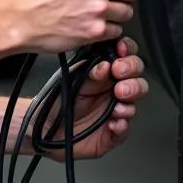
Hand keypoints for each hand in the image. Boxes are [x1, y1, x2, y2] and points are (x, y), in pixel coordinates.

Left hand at [42, 38, 149, 160]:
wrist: (45, 127)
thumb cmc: (58, 100)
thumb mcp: (73, 79)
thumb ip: (91, 71)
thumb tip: (106, 65)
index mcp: (105, 73)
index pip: (125, 57)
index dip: (127, 51)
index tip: (121, 49)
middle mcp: (113, 91)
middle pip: (137, 77)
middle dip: (132, 72)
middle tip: (119, 73)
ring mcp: (115, 111)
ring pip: (134, 103)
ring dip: (130, 98)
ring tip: (117, 100)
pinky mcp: (112, 133)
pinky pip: (124, 129)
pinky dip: (122, 125)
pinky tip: (114, 122)